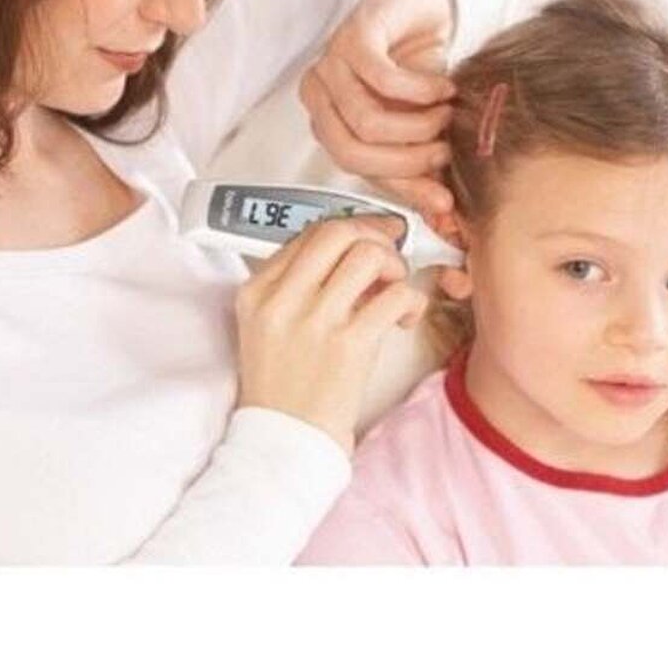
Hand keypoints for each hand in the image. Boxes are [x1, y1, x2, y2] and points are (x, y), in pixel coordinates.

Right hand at [233, 215, 427, 451]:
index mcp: (256, 292)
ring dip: (394, 266)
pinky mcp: (349, 345)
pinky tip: (404, 320)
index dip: (350, 228)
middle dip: (373, 237)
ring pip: (368, 255)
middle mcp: (281, 299)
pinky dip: (411, 301)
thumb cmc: (284, 386)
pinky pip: (396, 296)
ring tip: (395, 290)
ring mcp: (314, 321)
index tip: (371, 237)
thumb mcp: (267, 327)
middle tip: (388, 260)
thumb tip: (353, 251)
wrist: (286, 440)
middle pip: (337, 231)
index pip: (308, 234)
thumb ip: (297, 287)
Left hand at [298, 0, 457, 223]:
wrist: (420, 1)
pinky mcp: (353, 36)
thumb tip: (446, 218)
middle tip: (445, 150)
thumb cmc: (417, 67)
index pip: (356, 169)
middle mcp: (319, 93)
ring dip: (419, 125)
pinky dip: (420, 91)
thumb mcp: (424, 125)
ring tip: (448, 114)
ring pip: (366, 122)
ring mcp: (331, 63)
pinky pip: (382, 79)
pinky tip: (443, 87)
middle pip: (352, 153)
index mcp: (327, 119)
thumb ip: (427, 169)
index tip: (444, 198)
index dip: (401, 185)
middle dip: (406, 160)